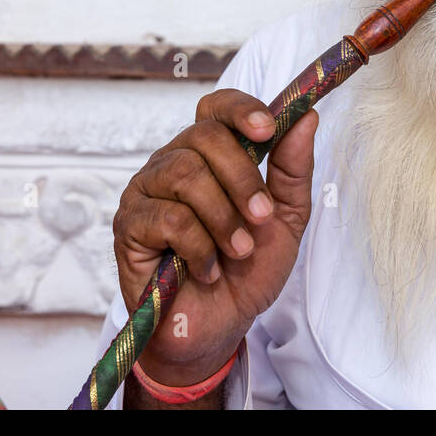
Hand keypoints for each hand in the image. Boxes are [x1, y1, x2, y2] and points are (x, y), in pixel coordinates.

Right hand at [112, 88, 316, 385]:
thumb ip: (293, 168)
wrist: (219, 327)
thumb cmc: (247, 270)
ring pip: (186, 174)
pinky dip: (199, 247)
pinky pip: (169, 218)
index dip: (241, 110)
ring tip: (237, 251)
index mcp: (210, 155)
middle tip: (261, 217)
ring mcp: (146, 191)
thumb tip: (306, 116)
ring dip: (224, 218)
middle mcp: (173, 162)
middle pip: (204, 136)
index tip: (269, 129)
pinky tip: (206, 269)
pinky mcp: (129, 225)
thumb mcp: (285, 219)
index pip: (217, 108)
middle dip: (242, 177)